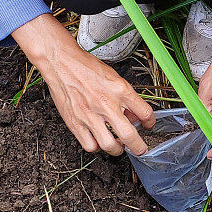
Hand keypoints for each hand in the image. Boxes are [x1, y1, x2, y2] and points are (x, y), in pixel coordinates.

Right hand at [13, 14, 152, 154]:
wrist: (61, 62)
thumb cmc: (86, 68)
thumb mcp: (114, 77)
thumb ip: (126, 97)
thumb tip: (135, 115)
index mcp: (119, 90)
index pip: (145, 113)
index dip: (151, 123)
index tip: (148, 126)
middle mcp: (106, 104)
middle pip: (129, 136)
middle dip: (139, 147)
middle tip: (140, 149)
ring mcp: (90, 115)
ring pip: (110, 146)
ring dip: (118, 149)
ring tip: (118, 145)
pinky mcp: (75, 122)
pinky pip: (90, 146)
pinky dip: (97, 147)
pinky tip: (98, 140)